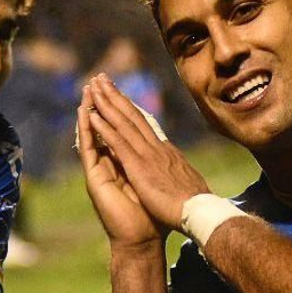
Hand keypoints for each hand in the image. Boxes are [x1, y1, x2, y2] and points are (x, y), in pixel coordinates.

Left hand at [85, 73, 209, 231]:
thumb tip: (178, 169)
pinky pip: (118, 141)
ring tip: (93, 86)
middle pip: (133, 115)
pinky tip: (91, 114)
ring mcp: (148, 154)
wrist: (199, 214)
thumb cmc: (194, 206)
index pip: (145, 125)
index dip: (130, 108)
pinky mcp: (139, 166)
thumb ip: (177, 172)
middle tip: (102, 78)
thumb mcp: (185, 183)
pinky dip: (104, 126)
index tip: (119, 95)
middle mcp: (156, 147)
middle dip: (116, 95)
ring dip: (107, 103)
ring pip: (123, 122)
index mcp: (166, 152)